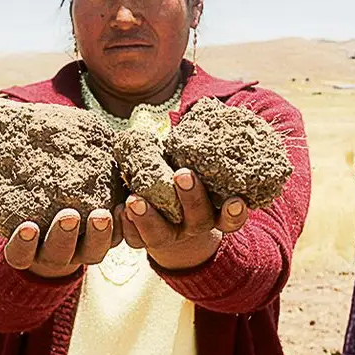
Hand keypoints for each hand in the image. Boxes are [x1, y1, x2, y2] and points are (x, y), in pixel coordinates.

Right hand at [0, 199, 120, 277]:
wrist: (57, 212)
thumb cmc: (28, 207)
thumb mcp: (9, 205)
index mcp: (27, 250)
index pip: (20, 255)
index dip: (23, 244)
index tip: (27, 227)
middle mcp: (56, 255)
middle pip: (60, 254)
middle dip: (64, 236)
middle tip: (69, 216)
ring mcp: (84, 251)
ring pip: (94, 252)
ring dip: (100, 235)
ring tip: (103, 213)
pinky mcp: (109, 239)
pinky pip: (120, 239)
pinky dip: (125, 226)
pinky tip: (126, 206)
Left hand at [121, 169, 247, 269]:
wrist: (167, 219)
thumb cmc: (185, 184)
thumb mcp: (199, 172)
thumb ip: (199, 157)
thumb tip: (203, 113)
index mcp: (214, 213)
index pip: (230, 218)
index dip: (234, 212)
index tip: (236, 200)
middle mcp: (193, 227)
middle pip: (197, 220)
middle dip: (191, 198)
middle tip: (183, 174)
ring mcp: (168, 237)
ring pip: (160, 234)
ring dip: (148, 218)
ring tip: (136, 200)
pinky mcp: (142, 240)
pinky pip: (134, 239)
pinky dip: (126, 225)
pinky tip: (118, 209)